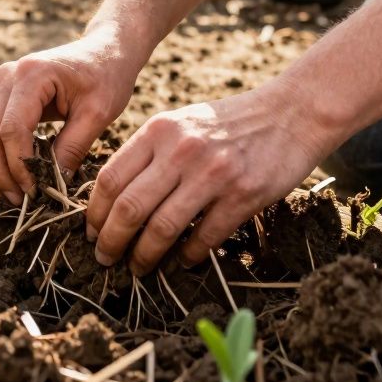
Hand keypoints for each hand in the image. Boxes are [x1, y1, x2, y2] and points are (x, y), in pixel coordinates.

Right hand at [0, 32, 137, 205]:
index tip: (36, 191)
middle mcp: (7, 76)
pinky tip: (18, 173)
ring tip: (18, 191)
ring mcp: (0, 83)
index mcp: (31, 75)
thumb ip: (73, 147)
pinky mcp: (1, 94)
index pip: (11, 129)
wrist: (105, 50)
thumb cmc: (107, 76)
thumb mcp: (98, 113)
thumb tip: (51, 186)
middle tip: (21, 199)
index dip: (19, 165)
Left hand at [84, 79, 339, 274]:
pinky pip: (204, 238)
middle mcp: (181, 150)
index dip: (95, 213)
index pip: (110, 178)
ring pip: (162, 228)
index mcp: (158, 130)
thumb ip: (147, 152)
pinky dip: (188, 256)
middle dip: (111, 241)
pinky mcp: (243, 195)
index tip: (91, 232)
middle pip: (129, 208)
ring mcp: (213, 174)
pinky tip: (182, 261)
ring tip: (138, 267)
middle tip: (105, 258)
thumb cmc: (227, 123)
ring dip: (145, 256)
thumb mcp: (180, 123)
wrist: (290, 114)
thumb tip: (111, 198)